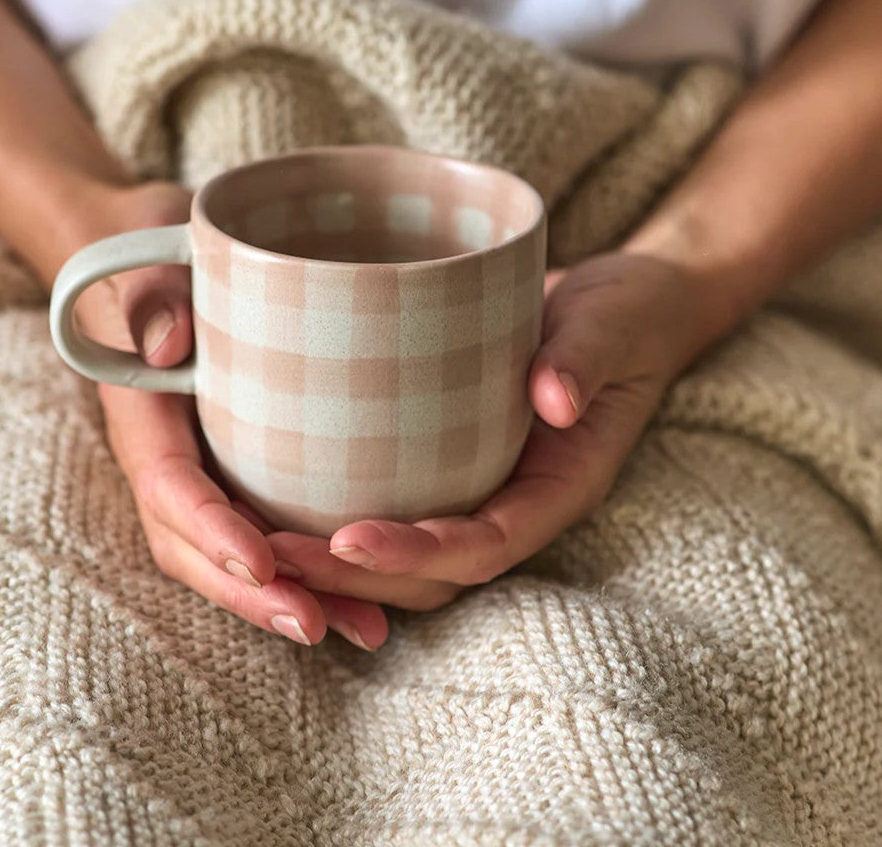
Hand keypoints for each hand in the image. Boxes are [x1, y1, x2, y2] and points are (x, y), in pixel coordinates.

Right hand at [69, 181, 388, 650]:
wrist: (165, 262)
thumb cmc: (161, 256)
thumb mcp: (151, 259)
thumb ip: (149, 295)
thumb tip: (167, 345)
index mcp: (145, 418)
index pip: (169, 485)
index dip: (210, 530)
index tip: (262, 562)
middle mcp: (174, 459)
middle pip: (197, 546)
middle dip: (252, 593)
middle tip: (315, 624)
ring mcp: (208, 473)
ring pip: (237, 555)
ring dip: (293, 597)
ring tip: (359, 630)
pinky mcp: (244, 472)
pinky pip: (269, 534)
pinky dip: (313, 572)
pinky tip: (368, 599)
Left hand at [263, 253, 720, 606]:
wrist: (620, 307)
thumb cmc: (621, 318)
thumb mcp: (611, 328)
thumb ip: (587, 361)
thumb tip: (556, 400)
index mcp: (558, 486)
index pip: (488, 545)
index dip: (419, 556)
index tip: (349, 540)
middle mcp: (515, 499)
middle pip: (433, 570)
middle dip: (356, 574)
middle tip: (273, 551)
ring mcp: (484, 484)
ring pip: (408, 552)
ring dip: (337, 559)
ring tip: (260, 540)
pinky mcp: (455, 458)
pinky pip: (401, 503)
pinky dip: (344, 513)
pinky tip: (283, 492)